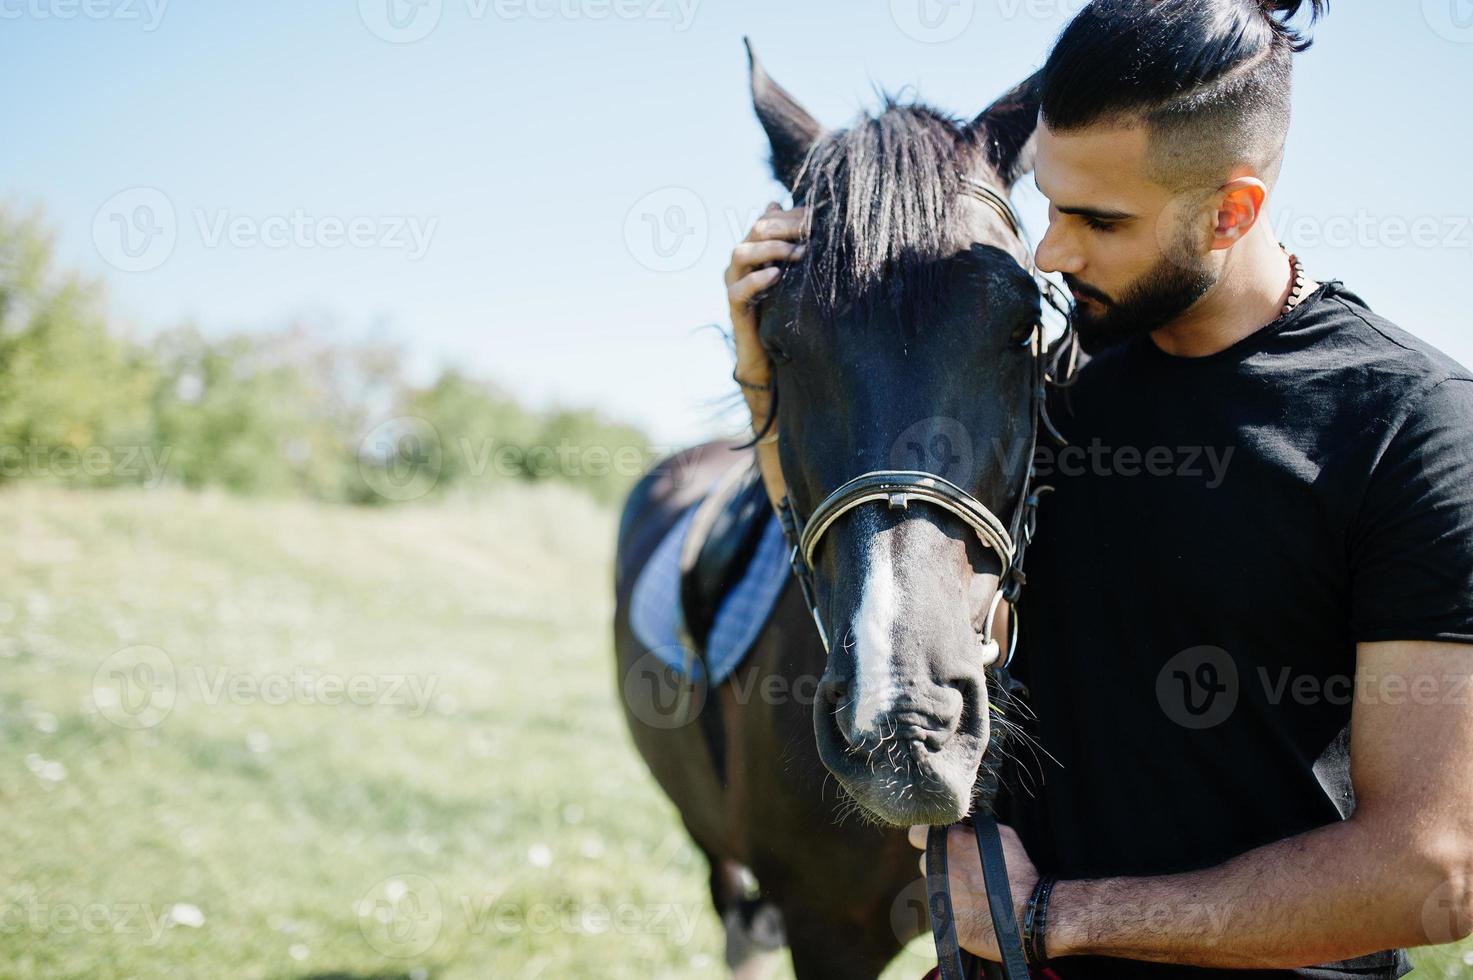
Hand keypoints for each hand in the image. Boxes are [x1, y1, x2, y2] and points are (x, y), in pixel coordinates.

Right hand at [723, 202, 806, 412]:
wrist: (771, 356)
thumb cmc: (788, 312)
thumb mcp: (800, 278)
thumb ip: (804, 252)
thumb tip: (822, 230)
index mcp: (757, 250)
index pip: (769, 219)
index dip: (791, 215)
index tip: (818, 216)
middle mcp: (742, 263)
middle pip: (755, 230)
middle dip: (785, 226)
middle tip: (811, 230)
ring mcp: (735, 283)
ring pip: (741, 253)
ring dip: (771, 248)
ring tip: (799, 253)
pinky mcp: (735, 307)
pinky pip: (738, 289)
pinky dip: (756, 279)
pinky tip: (777, 275)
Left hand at [907, 821, 1038, 961]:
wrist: (1032, 915)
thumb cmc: (1019, 872)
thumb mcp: (1000, 835)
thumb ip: (972, 829)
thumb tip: (961, 826)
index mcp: (948, 842)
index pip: (916, 834)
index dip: (926, 839)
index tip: (938, 845)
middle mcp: (937, 868)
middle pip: (926, 864)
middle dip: (941, 866)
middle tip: (966, 873)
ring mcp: (938, 897)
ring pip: (935, 889)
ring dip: (949, 890)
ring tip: (976, 895)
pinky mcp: (942, 922)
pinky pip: (944, 913)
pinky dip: (956, 912)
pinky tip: (977, 912)